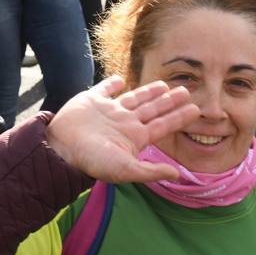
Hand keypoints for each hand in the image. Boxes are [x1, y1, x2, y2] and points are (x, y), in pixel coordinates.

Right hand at [45, 76, 202, 182]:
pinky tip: (121, 79)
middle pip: (153, 109)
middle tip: (186, 91)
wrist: (59, 149)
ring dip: (150, 91)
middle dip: (170, 101)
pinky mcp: (90, 101)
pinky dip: (113, 83)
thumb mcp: (125, 169)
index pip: (163, 124)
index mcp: (135, 137)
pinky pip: (105, 89)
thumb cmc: (91, 161)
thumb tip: (178, 175)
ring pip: (134, 98)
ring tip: (164, 85)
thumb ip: (151, 171)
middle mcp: (124, 123)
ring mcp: (108, 111)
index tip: (196, 110)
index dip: (180, 117)